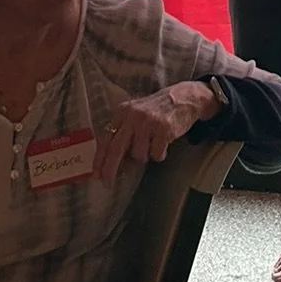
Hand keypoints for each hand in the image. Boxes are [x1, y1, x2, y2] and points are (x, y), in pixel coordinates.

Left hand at [93, 79, 218, 182]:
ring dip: (144, 156)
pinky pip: (156, 154)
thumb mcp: (136, 119)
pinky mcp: (164, 128)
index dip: (99, 158)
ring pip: (138, 155)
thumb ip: (125, 137)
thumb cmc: (157, 112)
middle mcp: (133, 116)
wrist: (184, 98)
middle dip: (110, 169)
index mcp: (122, 112)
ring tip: (152, 144)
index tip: (96, 175)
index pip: (105, 138)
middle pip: (116, 149)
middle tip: (108, 184)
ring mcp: (148, 122)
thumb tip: (117, 165)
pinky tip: (164, 143)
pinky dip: (160, 154)